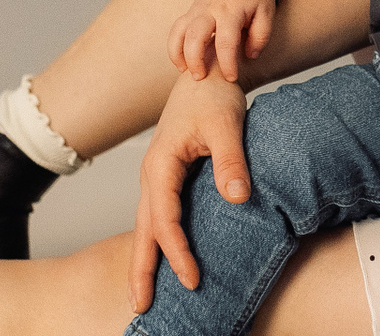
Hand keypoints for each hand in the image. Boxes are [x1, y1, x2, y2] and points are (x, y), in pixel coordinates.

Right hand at [128, 70, 249, 312]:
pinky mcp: (168, 177)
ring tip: (143, 295)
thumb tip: (238, 197)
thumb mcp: (227, 124)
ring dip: (145, 259)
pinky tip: (164, 258)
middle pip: (142, 230)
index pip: (165, 219)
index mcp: (160, 165)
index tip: (191, 277)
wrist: (207, 73)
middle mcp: (152, 175)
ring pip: (145, 226)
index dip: (177, 250)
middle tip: (140, 307)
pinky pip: (158, 216)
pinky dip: (157, 241)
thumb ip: (230, 161)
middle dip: (140, 269)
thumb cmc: (214, 95)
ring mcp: (157, 177)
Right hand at [168, 0, 275, 82]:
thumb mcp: (267, 11)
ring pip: (179, 32)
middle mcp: (210, 10)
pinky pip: (176, 29)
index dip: (227, 63)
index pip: (226, 42)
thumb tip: (249, 56)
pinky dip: (174, 46)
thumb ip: (261, 35)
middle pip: (195, 36)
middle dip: (195, 60)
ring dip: (178, 54)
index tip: (231, 79)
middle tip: (200, 78)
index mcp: (232, 11)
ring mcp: (197, 10)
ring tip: (185, 72)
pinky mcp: (191, 11)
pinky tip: (181, 62)